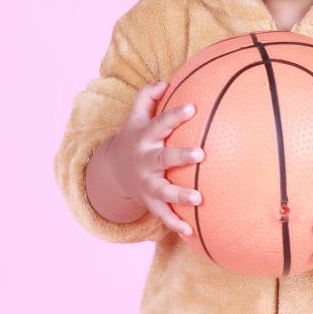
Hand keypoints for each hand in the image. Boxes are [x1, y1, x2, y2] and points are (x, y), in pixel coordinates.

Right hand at [104, 80, 206, 239]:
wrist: (112, 171)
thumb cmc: (134, 138)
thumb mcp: (134, 117)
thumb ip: (147, 97)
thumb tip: (165, 81)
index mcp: (144, 138)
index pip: (160, 123)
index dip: (174, 116)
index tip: (192, 108)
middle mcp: (145, 161)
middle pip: (162, 158)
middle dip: (180, 156)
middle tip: (200, 153)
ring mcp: (146, 183)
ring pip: (163, 191)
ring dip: (179, 195)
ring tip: (198, 198)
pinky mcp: (149, 202)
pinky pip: (162, 215)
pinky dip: (175, 224)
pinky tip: (191, 232)